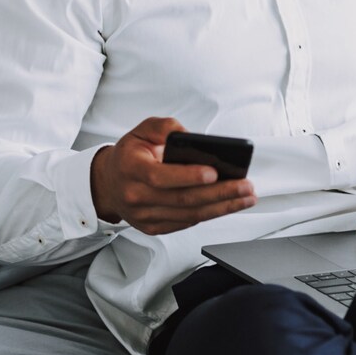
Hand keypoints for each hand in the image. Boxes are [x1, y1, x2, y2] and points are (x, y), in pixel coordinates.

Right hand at [90, 117, 257, 234]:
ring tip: (246, 197)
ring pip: (189, 215)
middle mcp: (135, 196)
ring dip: (222, 207)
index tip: (215, 172)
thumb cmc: (131, 154)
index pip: (161, 177)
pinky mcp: (154, 227)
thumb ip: (165, 126)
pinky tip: (228, 205)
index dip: (189, 176)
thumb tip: (191, 136)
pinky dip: (210, 214)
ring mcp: (144, 216)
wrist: (109, 183)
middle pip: (182, 199)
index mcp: (131, 169)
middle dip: (219, 194)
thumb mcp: (142, 130)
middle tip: (245, 186)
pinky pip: (186, 222)